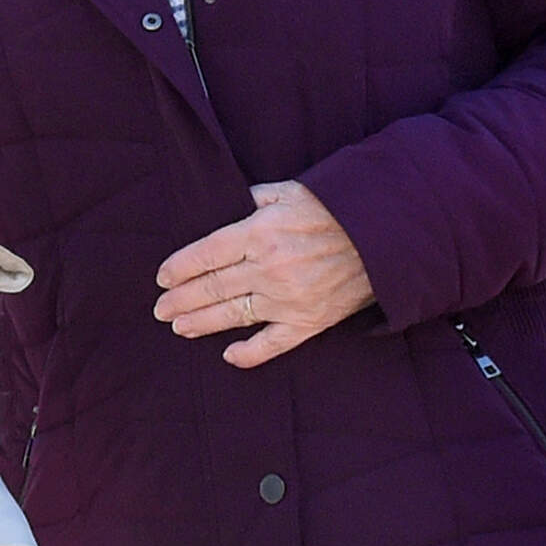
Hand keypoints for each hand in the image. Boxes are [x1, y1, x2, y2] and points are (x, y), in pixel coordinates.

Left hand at [153, 181, 374, 369]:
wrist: (386, 237)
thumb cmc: (337, 208)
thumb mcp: (291, 190)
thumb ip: (254, 198)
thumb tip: (227, 204)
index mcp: (260, 233)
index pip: (205, 254)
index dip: (179, 268)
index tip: (162, 278)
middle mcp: (268, 268)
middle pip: (212, 287)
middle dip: (180, 300)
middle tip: (160, 309)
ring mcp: (287, 299)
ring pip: (232, 316)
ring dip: (200, 322)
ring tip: (178, 326)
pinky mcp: (308, 322)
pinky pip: (271, 344)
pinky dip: (248, 353)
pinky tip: (228, 356)